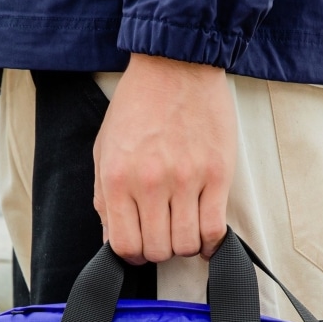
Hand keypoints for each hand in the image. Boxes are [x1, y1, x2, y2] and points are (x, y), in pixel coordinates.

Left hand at [93, 54, 236, 263]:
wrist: (176, 65)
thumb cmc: (138, 106)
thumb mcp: (105, 150)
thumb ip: (105, 198)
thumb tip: (113, 239)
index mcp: (119, 179)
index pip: (124, 245)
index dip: (132, 256)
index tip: (139, 250)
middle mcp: (151, 183)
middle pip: (157, 249)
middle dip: (158, 251)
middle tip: (162, 236)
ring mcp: (187, 180)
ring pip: (186, 244)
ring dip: (183, 246)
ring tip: (183, 231)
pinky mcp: (217, 175)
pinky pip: (214, 229)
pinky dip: (210, 244)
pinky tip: (205, 239)